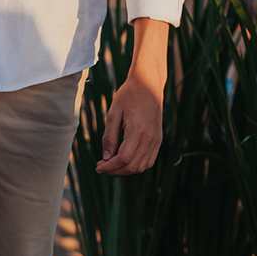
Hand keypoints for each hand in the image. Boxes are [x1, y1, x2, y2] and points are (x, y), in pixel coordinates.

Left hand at [97, 18, 166, 175]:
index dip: (110, 167)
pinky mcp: (158, 139)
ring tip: (111, 164)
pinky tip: (124, 160)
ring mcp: (156, 140)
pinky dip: (136, 165)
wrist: (148, 85)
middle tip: (102, 166)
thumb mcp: (113, 114)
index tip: (98, 167)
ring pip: (142, 166)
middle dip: (115, 170)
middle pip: (132, 166)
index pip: (123, 158)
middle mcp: (150, 138)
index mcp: (138, 131)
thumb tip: (106, 158)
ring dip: (125, 170)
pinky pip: (149, 160)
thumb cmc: (128, 96)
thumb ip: (109, 137)